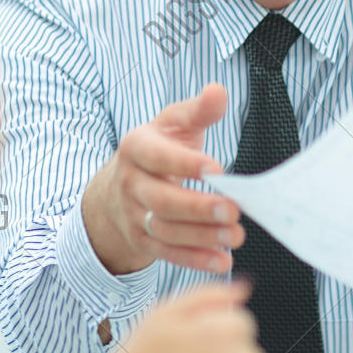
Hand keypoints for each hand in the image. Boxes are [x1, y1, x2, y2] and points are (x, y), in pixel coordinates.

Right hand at [80, 84, 244, 274]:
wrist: (117, 187)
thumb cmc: (156, 150)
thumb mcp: (172, 124)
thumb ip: (198, 110)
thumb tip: (217, 91)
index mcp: (136, 147)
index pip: (157, 157)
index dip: (185, 164)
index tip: (218, 170)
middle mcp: (130, 183)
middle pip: (162, 200)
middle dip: (198, 208)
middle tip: (233, 210)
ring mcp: (134, 215)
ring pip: (165, 230)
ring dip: (202, 236)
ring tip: (236, 235)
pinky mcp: (143, 240)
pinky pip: (167, 254)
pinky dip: (194, 260)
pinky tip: (221, 261)